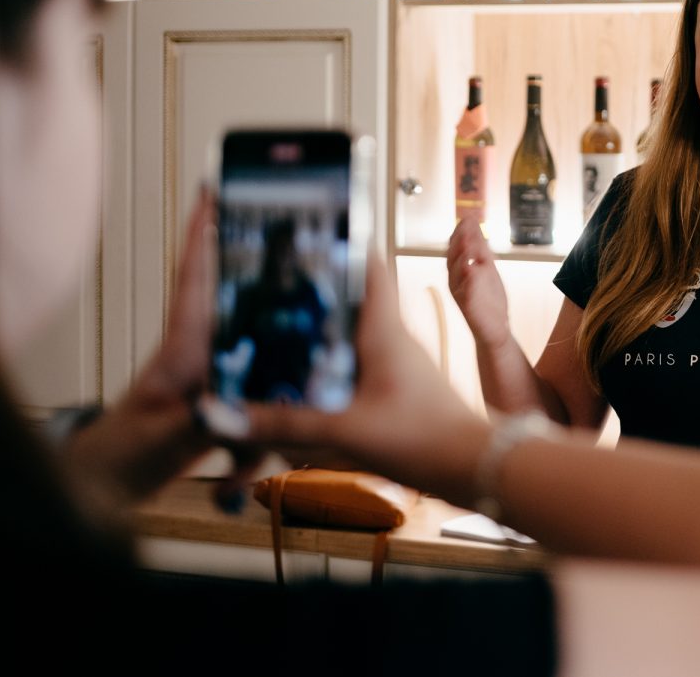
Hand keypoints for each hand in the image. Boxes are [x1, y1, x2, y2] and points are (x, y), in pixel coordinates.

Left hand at [64, 189, 259, 508]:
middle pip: (239, 299)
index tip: (215, 188)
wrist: (110, 486)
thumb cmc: (126, 453)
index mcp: (184, 346)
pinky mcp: (227, 402)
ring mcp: (217, 377)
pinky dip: (266, 424)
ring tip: (288, 333)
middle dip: (264, 270)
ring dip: (279, 356)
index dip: (204, 232)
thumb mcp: (165, 436)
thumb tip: (223, 406)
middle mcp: (204, 353)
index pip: (195, 278)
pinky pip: (261, 397)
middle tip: (294, 237)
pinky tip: (258, 458)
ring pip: (260, 351)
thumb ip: (196, 420)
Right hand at [234, 251, 489, 504]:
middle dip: (311, 294)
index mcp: (384, 331)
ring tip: (273, 332)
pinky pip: (354, 369)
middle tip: (268, 286)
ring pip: (349, 337)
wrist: (475, 468)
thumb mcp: (345, 430)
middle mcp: (391, 341)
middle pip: (349, 302)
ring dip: (317, 334)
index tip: (308, 230)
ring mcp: (395, 366)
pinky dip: (326, 370)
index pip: (367, 269)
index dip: (341, 246)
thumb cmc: (426, 439)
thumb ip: (284, 424)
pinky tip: (300, 385)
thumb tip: (225, 415)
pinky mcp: (395, 392)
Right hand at [445, 219, 512, 348]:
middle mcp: (455, 279)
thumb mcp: (488, 270)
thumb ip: (482, 251)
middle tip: (468, 223)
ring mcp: (459, 292)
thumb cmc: (489, 300)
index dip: (461, 231)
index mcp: (459, 270)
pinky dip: (468, 277)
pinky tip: (472, 266)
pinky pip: (464, 289)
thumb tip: (476, 228)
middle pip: (453, 255)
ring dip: (462, 253)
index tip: (469, 216)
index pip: (457, 247)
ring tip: (468, 239)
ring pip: (456, 270)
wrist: (495, 328)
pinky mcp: (466, 305)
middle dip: (460, 238)